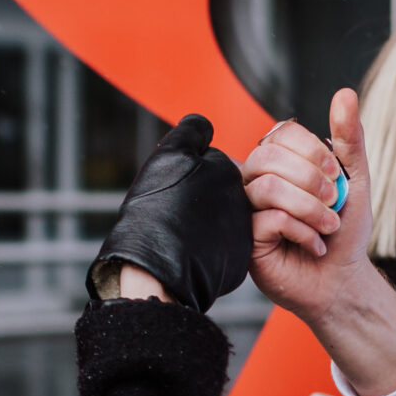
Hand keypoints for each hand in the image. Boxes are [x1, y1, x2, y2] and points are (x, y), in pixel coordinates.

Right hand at [89, 114, 249, 312]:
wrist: (154, 270)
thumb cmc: (155, 211)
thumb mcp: (168, 158)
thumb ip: (191, 135)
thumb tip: (204, 125)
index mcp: (225, 171)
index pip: (209, 162)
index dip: (186, 173)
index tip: (173, 187)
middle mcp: (240, 200)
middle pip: (216, 191)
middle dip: (200, 198)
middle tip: (174, 212)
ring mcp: (241, 231)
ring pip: (218, 220)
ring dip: (202, 223)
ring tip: (178, 234)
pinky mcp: (237, 260)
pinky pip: (219, 248)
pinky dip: (205, 249)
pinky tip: (188, 253)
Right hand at [241, 90, 395, 395]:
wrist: (341, 278)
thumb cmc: (344, 230)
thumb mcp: (355, 180)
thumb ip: (349, 138)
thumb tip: (345, 93)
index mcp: (280, 161)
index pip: (281, 131)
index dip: (311, 150)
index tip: (337, 174)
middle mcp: (256, 181)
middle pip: (268, 156)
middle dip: (312, 180)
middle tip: (334, 204)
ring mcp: (246, 210)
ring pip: (266, 187)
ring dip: (310, 209)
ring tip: (328, 226)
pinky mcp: (244, 240)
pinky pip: (267, 219)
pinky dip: (302, 231)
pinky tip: (314, 245)